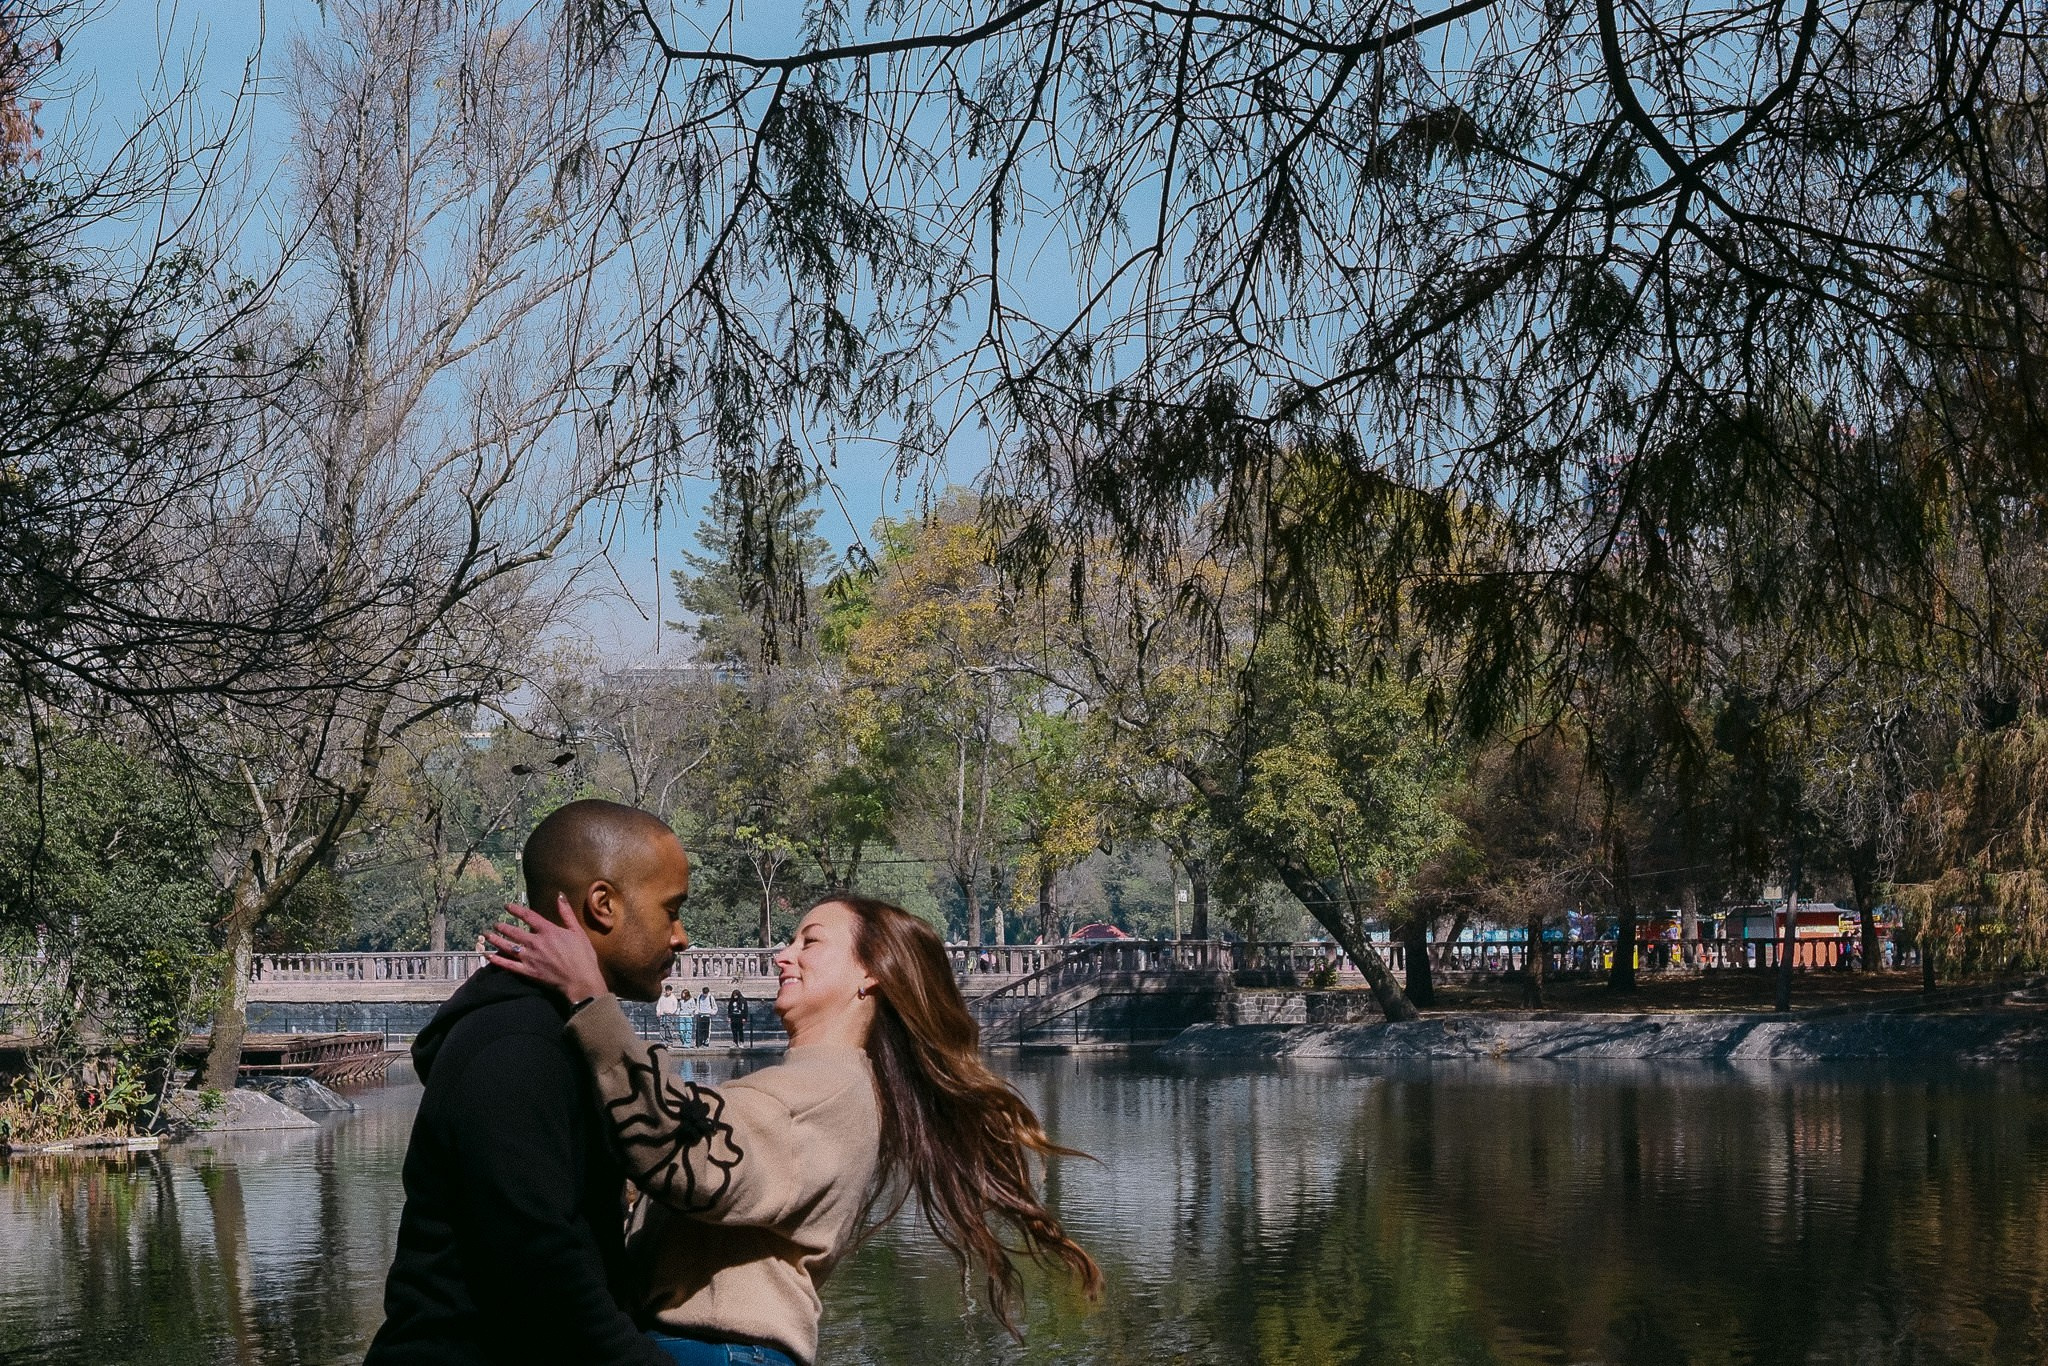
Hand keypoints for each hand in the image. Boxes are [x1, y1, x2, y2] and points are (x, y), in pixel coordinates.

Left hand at [487, 895, 608, 1002]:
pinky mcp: (527, 972)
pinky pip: (508, 965)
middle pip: (514, 932)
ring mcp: (529, 957)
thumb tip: (560, 895)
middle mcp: (535, 942)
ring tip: (487, 936)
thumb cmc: (583, 956)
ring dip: (496, 940)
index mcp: (548, 931)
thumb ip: (566, 913)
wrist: (580, 980)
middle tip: (495, 924)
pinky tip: (489, 955)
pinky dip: (497, 960)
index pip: (528, 916)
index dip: (516, 910)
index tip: (507, 906)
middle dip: (503, 927)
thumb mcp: (577, 931)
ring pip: (508, 947)